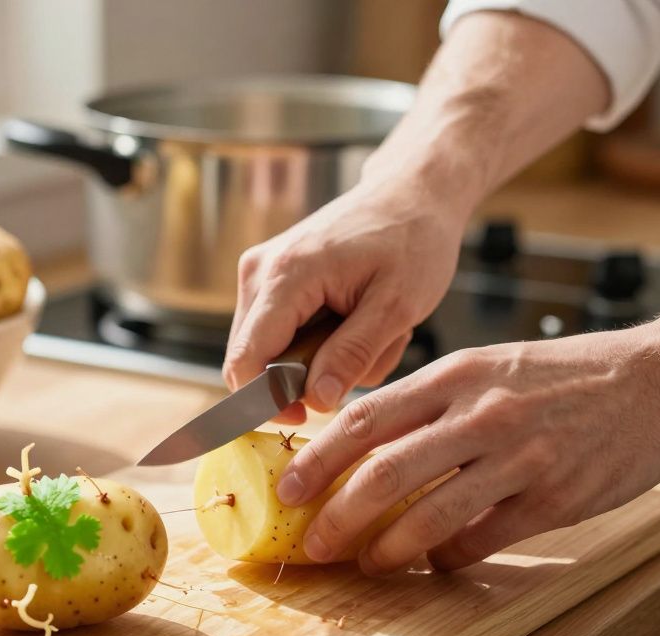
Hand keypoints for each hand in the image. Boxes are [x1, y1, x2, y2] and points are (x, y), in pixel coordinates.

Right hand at [222, 185, 465, 421]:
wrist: (411, 193)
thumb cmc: (412, 240)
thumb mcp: (397, 305)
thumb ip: (352, 355)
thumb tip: (315, 401)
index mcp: (287, 276)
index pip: (247, 361)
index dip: (266, 403)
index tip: (306, 419)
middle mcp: (259, 272)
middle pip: (249, 360)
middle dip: (299, 380)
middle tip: (359, 365)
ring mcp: (260, 272)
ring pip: (265, 351)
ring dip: (313, 361)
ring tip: (367, 337)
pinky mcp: (269, 277)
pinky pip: (277, 333)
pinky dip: (314, 343)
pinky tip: (353, 324)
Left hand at [278, 327, 659, 573]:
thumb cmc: (565, 376)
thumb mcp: (488, 366)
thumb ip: (430, 401)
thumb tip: (364, 442)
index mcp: (456, 375)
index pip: (367, 419)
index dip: (319, 459)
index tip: (288, 488)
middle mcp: (481, 413)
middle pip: (385, 473)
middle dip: (339, 515)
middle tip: (316, 542)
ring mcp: (519, 457)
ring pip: (430, 514)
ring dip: (389, 548)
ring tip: (369, 562)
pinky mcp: (554, 497)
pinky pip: (484, 539)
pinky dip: (450, 557)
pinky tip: (436, 563)